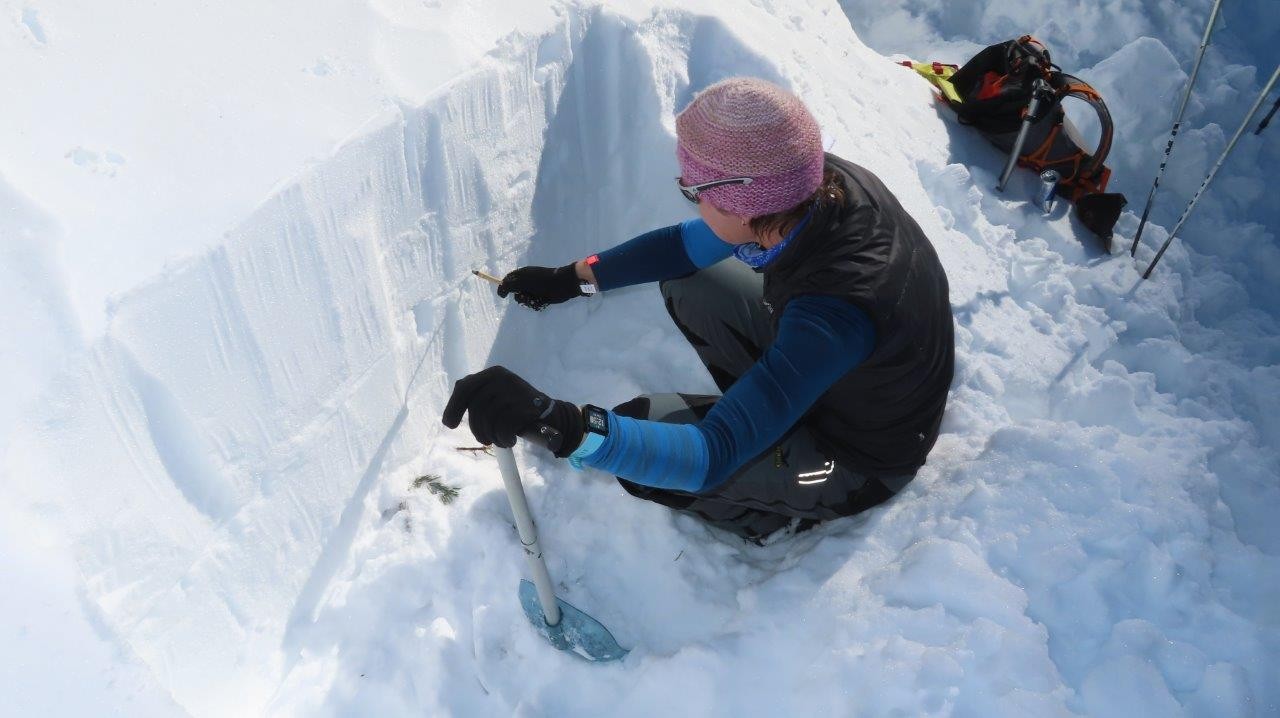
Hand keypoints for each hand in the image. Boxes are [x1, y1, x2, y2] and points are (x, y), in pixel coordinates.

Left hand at [441, 366, 583, 456]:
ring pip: (489, 419)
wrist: (550, 415)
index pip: (464, 388)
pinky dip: (504, 438)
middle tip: (485, 439)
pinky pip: (504, 427)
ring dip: (492, 436)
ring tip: (500, 440)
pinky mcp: (524, 406)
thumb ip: (477, 398)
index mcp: (492, 374)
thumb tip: (449, 416)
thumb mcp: (496, 396)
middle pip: (476, 408)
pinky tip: (510, 440)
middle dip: (477, 429)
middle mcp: (501, 378)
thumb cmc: (518, 408)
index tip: (450, 425)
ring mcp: (514, 391)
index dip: (454, 408)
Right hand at [497, 264, 583, 309]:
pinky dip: (536, 304)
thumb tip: (500, 291)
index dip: (504, 288)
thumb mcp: (523, 282)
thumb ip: (509, 286)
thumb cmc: (543, 282)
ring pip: (525, 299)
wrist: (563, 284)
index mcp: (522, 274)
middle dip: (520, 297)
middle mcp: (527, 281)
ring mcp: (535, 289)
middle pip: (516, 292)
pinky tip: (542, 302)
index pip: (508, 280)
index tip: (504, 296)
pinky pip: (533, 303)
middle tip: (526, 296)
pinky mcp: (542, 296)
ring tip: (536, 300)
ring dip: (529, 302)